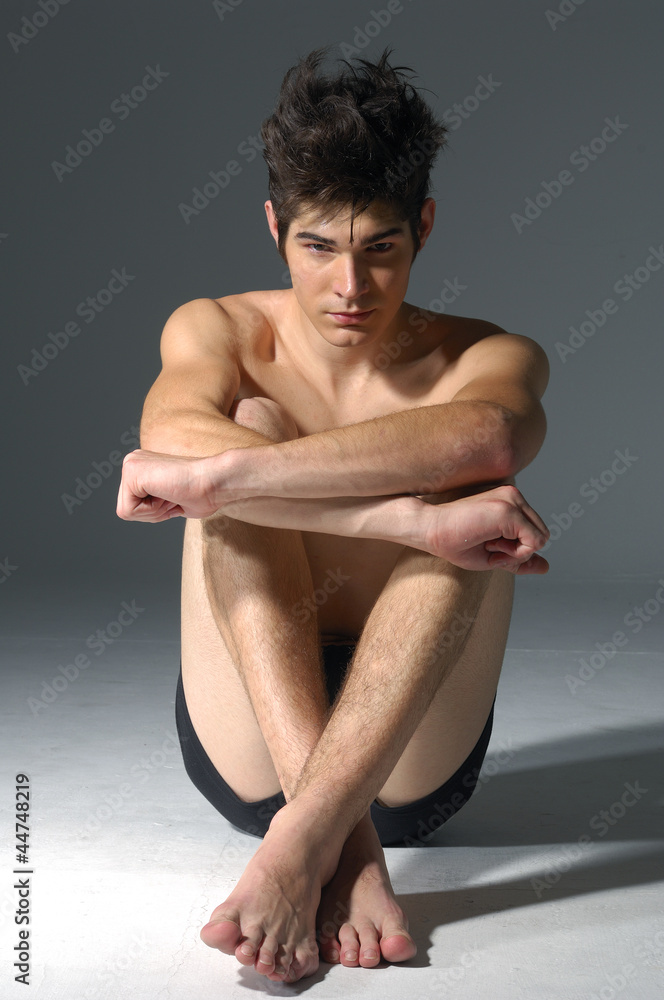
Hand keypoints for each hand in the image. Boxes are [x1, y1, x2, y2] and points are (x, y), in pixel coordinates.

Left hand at [116, 449, 224, 521]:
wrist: (216, 481)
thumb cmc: (205, 493)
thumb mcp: (173, 501)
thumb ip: (156, 502)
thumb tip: (146, 511)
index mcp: (142, 467)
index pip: (132, 507)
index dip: (156, 513)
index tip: (176, 499)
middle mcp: (133, 462)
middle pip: (126, 509)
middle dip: (151, 513)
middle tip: (174, 498)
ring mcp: (131, 464)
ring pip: (125, 511)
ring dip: (153, 512)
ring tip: (172, 494)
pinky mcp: (131, 471)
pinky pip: (127, 510)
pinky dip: (150, 511)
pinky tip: (167, 494)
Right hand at [425, 483, 549, 573]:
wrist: (429, 530)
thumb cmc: (455, 542)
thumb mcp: (494, 555)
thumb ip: (520, 558)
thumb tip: (546, 567)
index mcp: (511, 502)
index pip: (534, 533)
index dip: (516, 551)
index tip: (490, 547)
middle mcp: (514, 496)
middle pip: (541, 535)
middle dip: (519, 551)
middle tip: (490, 548)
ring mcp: (512, 500)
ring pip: (540, 538)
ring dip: (515, 552)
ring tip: (488, 544)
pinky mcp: (509, 509)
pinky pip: (534, 541)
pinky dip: (516, 553)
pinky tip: (491, 546)